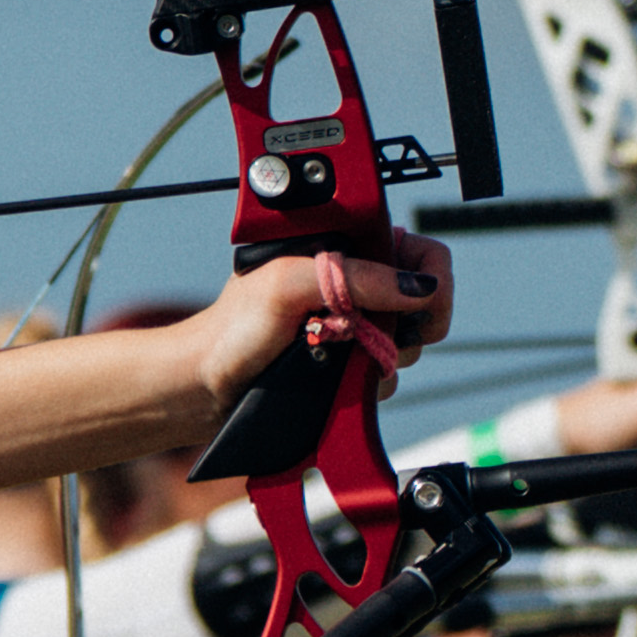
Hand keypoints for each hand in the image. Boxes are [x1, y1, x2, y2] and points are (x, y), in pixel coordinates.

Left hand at [180, 245, 451, 413]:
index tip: (422, 310)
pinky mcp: (347, 362)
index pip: (417, 252)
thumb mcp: (288, 286)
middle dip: (406, 327)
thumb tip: (418, 289)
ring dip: (384, 358)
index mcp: (343, 249)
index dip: (431, 280)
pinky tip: (338, 380)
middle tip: (370, 338)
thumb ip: (354, 279)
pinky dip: (370, 382)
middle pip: (420, 301)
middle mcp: (354, 284)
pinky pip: (385, 374)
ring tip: (340, 359)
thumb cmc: (231, 329)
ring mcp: (353, 325)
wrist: (205, 387)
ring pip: (406, 342)